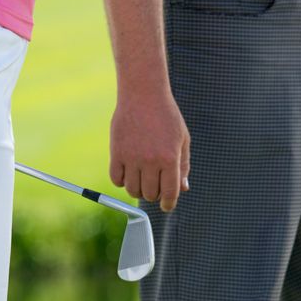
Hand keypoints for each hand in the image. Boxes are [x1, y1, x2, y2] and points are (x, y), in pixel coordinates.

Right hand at [109, 87, 189, 211]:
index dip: (169, 204)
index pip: (169, 193)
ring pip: (132, 190)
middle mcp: (150, 161)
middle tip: (154, 185)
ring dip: (138, 189)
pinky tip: (128, 172)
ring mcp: (132, 157)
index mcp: (170, 158)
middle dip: (154, 194)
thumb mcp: (182, 140)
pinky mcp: (116, 152)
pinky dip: (122, 181)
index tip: (167, 206)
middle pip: (150, 194)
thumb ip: (183, 166)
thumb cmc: (166, 116)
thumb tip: (183, 189)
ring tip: (141, 179)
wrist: (143, 94)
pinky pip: (116, 179)